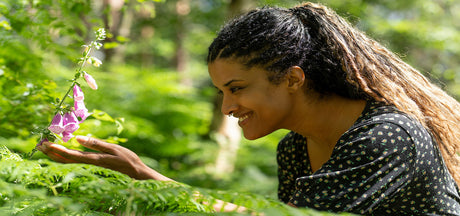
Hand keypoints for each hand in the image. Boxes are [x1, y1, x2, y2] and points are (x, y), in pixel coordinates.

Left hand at [36, 136, 170, 180]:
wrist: (136, 174)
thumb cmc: (127, 160)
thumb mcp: (113, 148)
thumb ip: (96, 144)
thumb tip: (78, 138)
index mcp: (93, 159)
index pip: (71, 155)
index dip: (57, 150)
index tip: (46, 144)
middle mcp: (89, 164)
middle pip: (66, 160)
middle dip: (52, 152)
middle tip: (40, 144)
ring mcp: (91, 166)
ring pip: (69, 162)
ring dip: (56, 154)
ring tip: (46, 147)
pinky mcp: (93, 165)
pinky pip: (75, 162)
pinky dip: (66, 156)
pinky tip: (61, 152)